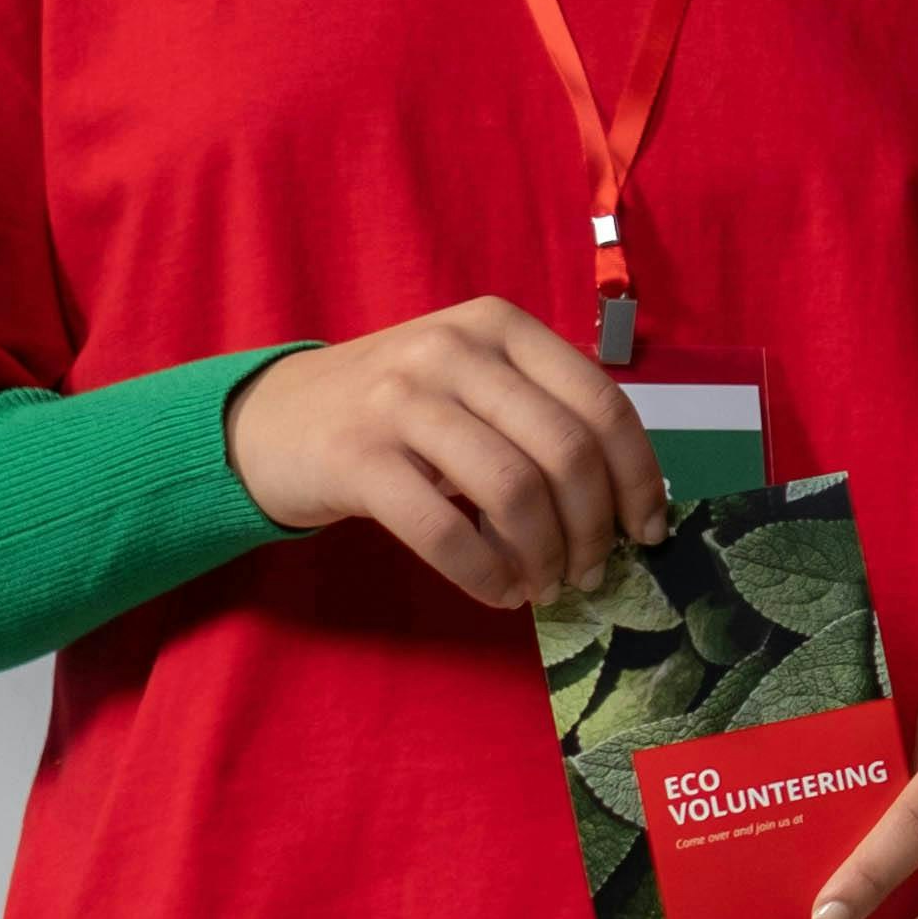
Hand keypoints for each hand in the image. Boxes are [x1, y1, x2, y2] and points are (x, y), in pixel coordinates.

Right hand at [224, 299, 662, 608]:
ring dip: (544, 557)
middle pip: (566, 452)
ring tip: (545, 585)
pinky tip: (500, 593)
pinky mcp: (357, 457)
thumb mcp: (473, 383)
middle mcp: (455, 349)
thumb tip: (629, 501)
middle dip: (592, 528)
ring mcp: (402, 398)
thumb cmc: (396, 410)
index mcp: (501, 325)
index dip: (637, 477)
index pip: (602, 404)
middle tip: (590, 572)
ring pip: (513, 493)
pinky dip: (487, 575)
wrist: (271, 420)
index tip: (646, 531)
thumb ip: (542, 416)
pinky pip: (447, 531)